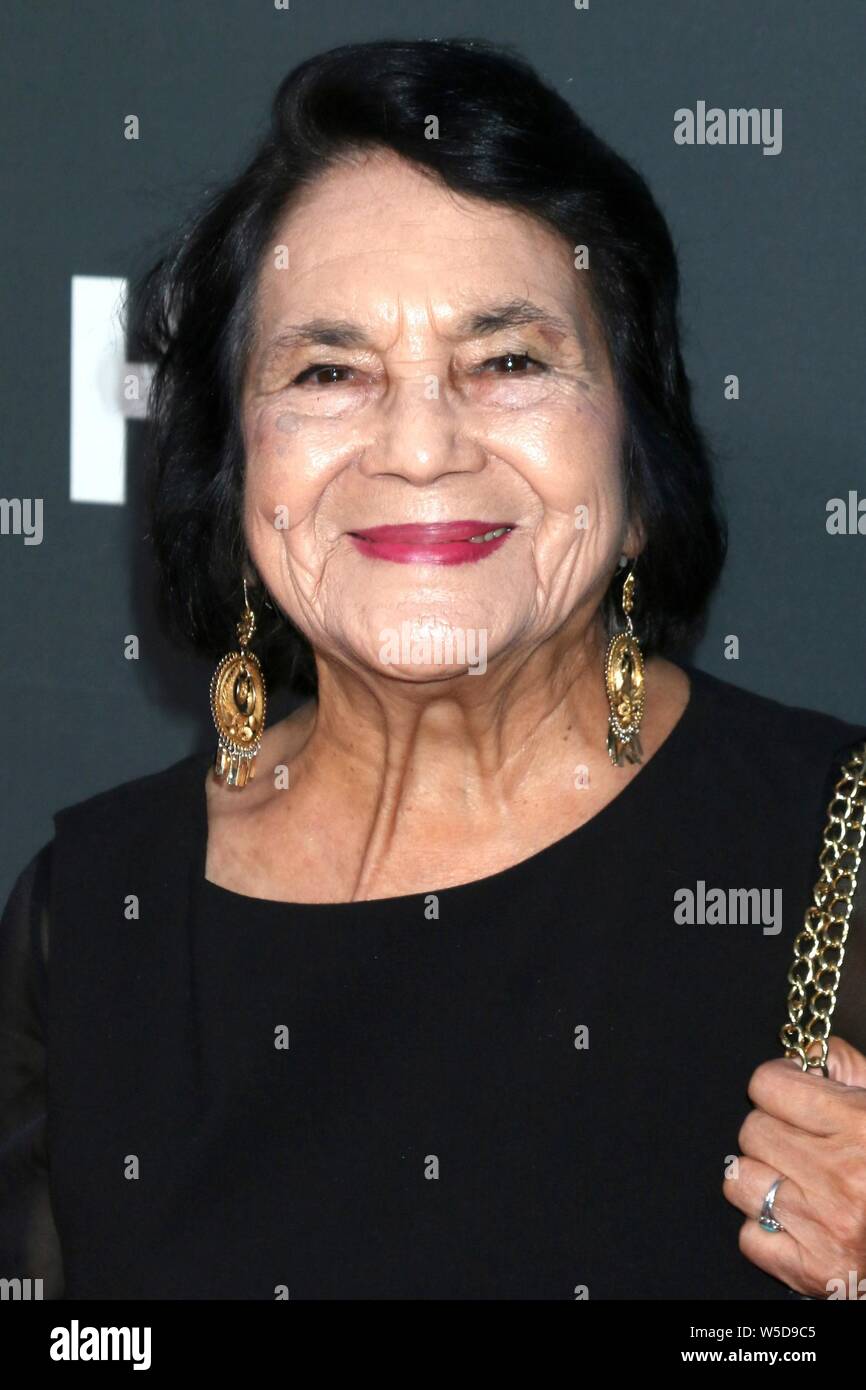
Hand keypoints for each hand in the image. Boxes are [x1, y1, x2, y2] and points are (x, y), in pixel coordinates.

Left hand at [723, 1036, 865, 1297]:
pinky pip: (750, 1236)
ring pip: (741, 1180)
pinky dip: (766, 1229)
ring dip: (764, 1177)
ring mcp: (825, 1226)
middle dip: (773, 1129)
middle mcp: (840, 1177)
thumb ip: (851, 1071)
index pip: (767, 1084)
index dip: (777, 1084)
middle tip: (801, 1139)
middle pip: (752, 1130)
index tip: (790, 1091)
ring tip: (797, 1179)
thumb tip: (809, 1054)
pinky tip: (798, 1220)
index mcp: (860, 1127)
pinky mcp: (814, 1270)